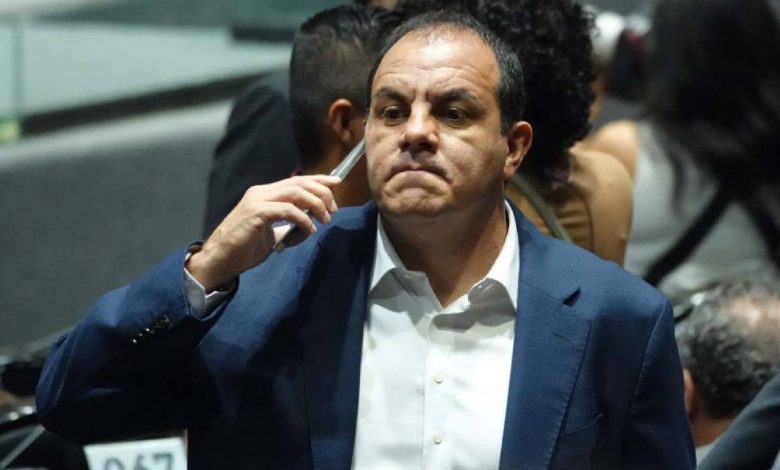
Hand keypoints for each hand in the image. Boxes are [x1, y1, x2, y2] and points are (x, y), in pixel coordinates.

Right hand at [187, 175, 340, 290]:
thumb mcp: (271, 234)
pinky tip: (309, 230)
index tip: (336, 182)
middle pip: (300, 183)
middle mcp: (260, 192)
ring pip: (296, 193)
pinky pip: (288, 211)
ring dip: (316, 205)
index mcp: (264, 194)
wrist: (219, 260)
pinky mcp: (256, 213)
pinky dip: (303, 220)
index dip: (318, 179)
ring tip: (325, 219)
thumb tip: (309, 223)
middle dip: (322, 193)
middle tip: (333, 209)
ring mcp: (257, 201)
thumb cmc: (243, 249)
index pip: (297, 180)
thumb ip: (287, 225)